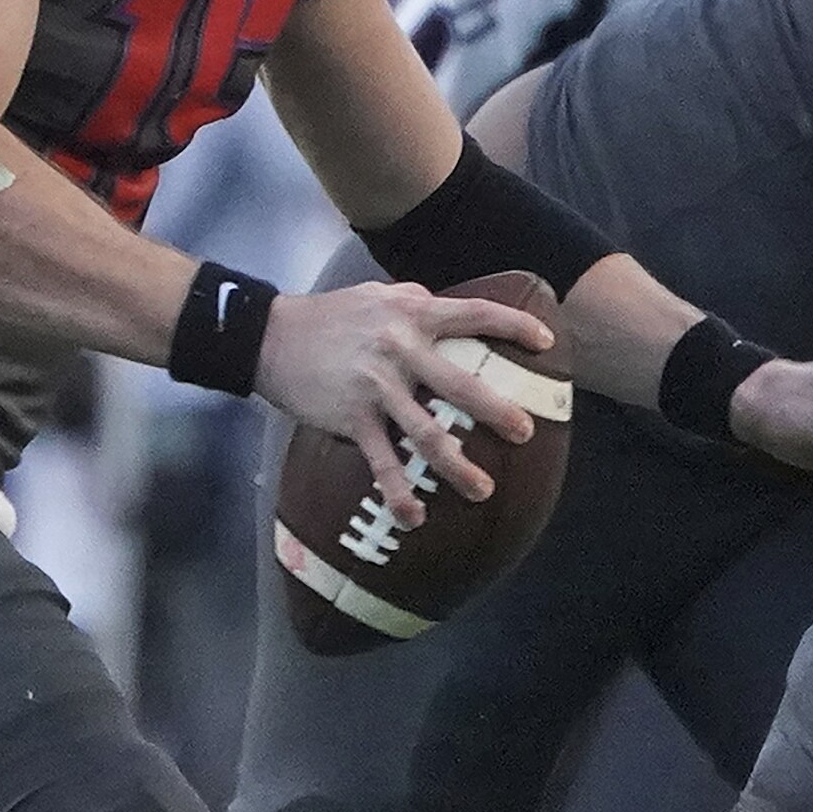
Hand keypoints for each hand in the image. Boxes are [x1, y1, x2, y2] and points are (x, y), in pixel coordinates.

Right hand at [253, 277, 552, 526]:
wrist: (266, 336)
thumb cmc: (326, 315)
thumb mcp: (375, 294)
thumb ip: (414, 301)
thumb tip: (446, 309)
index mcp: (412, 314)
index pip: (476, 315)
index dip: (515, 327)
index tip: (546, 345)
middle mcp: (400, 350)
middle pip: (461, 386)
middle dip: (498, 412)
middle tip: (525, 434)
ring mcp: (376, 388)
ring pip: (427, 434)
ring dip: (457, 467)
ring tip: (482, 491)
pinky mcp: (351, 419)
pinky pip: (381, 461)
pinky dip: (398, 492)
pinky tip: (413, 516)